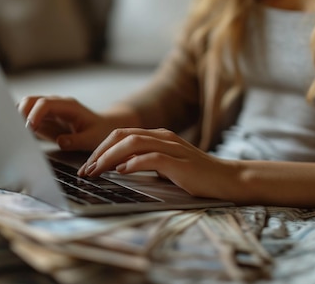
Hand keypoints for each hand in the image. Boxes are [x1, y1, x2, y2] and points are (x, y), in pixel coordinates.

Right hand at [18, 96, 114, 151]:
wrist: (102, 127)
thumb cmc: (99, 131)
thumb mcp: (92, 138)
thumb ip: (77, 140)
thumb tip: (61, 141)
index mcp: (68, 106)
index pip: (45, 104)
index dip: (34, 114)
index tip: (28, 128)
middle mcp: (55, 105)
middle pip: (30, 101)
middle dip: (20, 113)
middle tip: (16, 132)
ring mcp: (48, 111)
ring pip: (25, 107)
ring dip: (17, 118)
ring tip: (15, 134)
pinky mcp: (43, 119)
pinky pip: (27, 117)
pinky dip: (19, 124)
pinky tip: (18, 136)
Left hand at [77, 128, 239, 199]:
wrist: (228, 179)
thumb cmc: (197, 176)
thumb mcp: (167, 166)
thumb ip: (146, 163)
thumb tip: (119, 168)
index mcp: (158, 136)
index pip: (121, 135)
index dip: (101, 148)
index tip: (88, 165)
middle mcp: (163, 137)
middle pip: (122, 135)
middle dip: (100, 151)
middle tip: (86, 169)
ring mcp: (173, 147)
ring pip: (133, 143)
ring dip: (110, 157)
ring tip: (97, 170)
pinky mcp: (181, 162)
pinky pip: (152, 157)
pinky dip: (134, 162)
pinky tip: (122, 171)